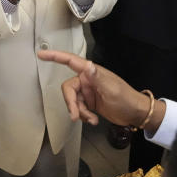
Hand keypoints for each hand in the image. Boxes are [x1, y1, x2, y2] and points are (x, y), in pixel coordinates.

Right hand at [37, 50, 154, 127]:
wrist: (136, 114)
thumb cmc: (126, 99)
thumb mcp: (112, 89)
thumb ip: (98, 78)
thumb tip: (87, 65)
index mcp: (92, 72)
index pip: (70, 61)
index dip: (55, 57)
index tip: (41, 55)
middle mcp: (88, 80)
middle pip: (68, 89)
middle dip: (71, 103)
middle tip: (76, 116)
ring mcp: (88, 91)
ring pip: (73, 100)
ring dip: (79, 111)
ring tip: (90, 120)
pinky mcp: (90, 102)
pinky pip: (79, 108)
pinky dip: (83, 115)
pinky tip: (93, 121)